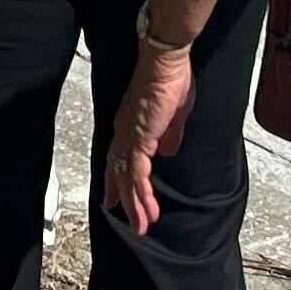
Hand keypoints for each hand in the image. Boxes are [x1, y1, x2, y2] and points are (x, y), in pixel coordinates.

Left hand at [101, 38, 195, 235]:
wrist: (166, 63)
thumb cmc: (171, 80)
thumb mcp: (174, 114)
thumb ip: (170, 134)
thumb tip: (167, 151)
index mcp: (131, 125)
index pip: (120, 158)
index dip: (118, 180)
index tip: (116, 198)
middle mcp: (125, 132)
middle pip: (120, 173)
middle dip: (125, 199)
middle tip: (130, 221)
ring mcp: (129, 137)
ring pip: (127, 179)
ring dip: (135, 204)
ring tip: (142, 226)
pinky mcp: (139, 139)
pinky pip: (137, 174)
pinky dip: (141, 194)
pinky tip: (147, 209)